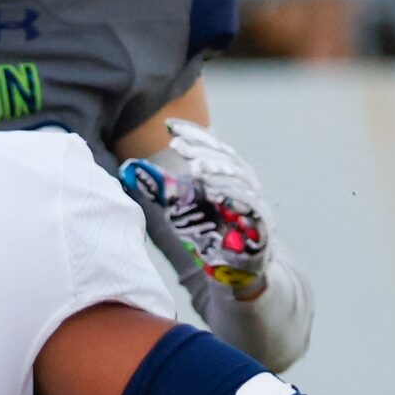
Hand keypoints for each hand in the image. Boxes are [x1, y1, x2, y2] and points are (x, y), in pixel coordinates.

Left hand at [119, 118, 271, 293]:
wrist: (243, 268)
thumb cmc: (212, 234)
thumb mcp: (186, 208)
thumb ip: (168, 190)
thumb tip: (132, 171)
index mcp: (228, 175)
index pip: (211, 147)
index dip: (193, 134)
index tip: (168, 126)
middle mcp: (244, 183)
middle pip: (226, 158)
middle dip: (201, 149)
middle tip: (177, 146)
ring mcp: (255, 201)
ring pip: (240, 178)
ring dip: (218, 170)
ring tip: (196, 167)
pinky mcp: (263, 222)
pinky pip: (251, 204)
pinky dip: (234, 195)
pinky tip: (215, 191)